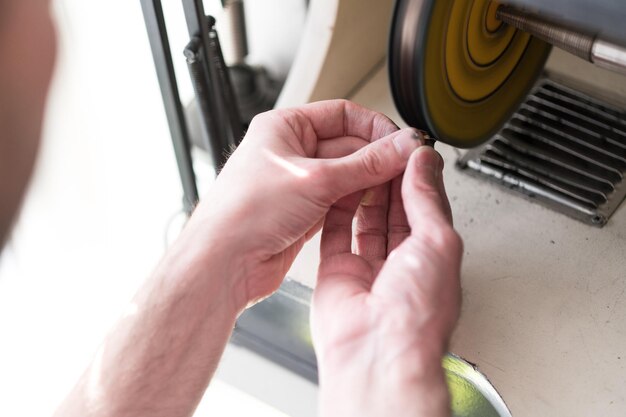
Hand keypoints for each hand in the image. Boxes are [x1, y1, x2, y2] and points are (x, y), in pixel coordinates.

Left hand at [181, 100, 424, 309]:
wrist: (224, 263)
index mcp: (284, 128)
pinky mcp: (303, 212)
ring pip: (346, 175)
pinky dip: (357, 202)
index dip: (375, 126)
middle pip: (348, 145)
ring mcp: (296, 183)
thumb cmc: (244, 214)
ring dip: (369, 181)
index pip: (342, 114)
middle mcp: (289, 152)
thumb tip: (403, 145)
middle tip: (405, 168)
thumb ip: (366, 164)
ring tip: (393, 188)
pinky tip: (374, 206)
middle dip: (376, 157)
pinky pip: (339, 199)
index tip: (401, 142)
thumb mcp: (315, 179)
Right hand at [312, 147, 462, 416]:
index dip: (416, 177)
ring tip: (361, 161)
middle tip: (382, 150)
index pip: (425, 207)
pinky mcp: (337, 272)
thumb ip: (426, 200)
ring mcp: (368, 268)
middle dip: (389, 179)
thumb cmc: (417, 315)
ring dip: (364, 190)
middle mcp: (401, 264)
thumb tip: (424, 164)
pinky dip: (336, 209)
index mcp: (432, 259)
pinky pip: (335, 234)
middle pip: (394, 211)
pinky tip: (338, 187)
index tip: (408, 150)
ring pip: (365, 219)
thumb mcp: (438, 241)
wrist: (378, 352)